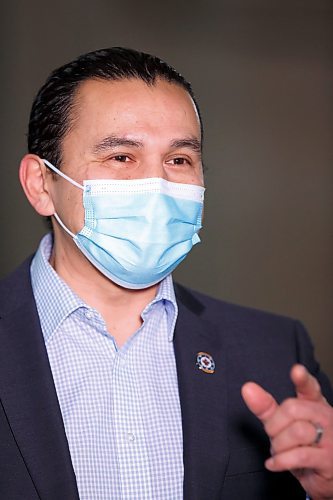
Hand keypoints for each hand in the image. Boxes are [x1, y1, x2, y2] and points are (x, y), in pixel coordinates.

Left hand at [241, 364, 332, 499]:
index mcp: (314, 404)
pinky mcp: (328, 460)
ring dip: (279, 445)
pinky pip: (299, 456)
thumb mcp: (283, 424)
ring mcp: (330, 439)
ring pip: (297, 432)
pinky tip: (274, 463)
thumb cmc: (302, 445)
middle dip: (274, 424)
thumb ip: (266, 407)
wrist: (323, 476)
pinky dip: (280, 461)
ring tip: (279, 451)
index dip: (302, 379)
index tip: (296, 370)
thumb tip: (247, 388)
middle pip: (293, 408)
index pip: (310, 388)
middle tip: (273, 435)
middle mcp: (325, 417)